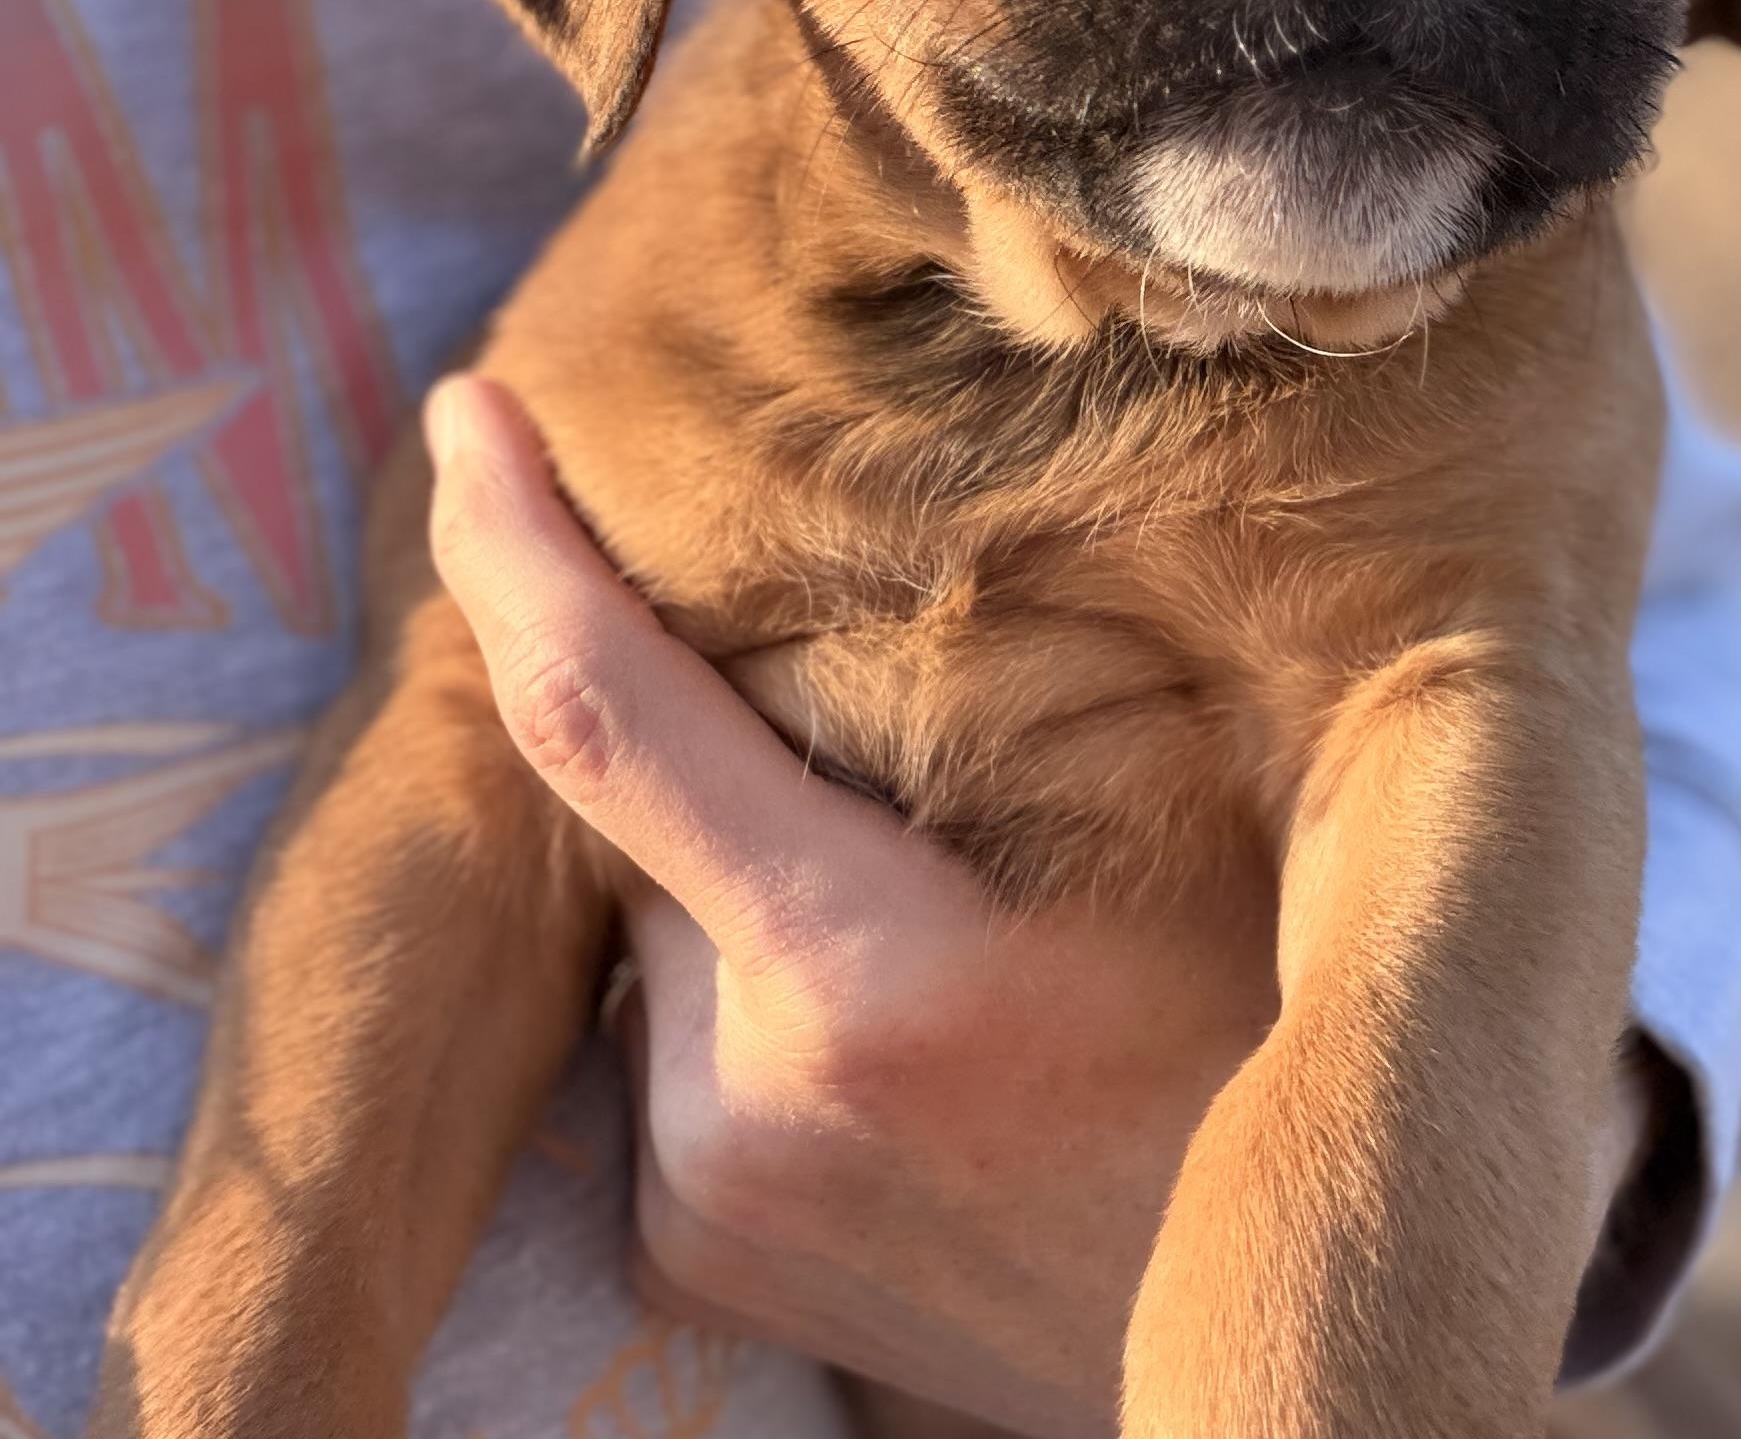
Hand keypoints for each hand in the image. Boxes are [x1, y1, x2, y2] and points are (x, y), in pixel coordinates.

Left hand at [424, 373, 1657, 1433]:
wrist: (1236, 1346)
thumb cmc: (1251, 1060)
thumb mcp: (1179, 854)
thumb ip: (1043, 710)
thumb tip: (921, 524)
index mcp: (863, 979)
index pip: (613, 724)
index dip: (521, 552)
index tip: (471, 411)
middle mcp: (739, 1100)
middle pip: (656, 822)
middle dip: (732, 749)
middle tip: (890, 764)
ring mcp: (704, 1196)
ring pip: (669, 929)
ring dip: (750, 878)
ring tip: (943, 936)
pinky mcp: (693, 1256)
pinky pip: (679, 1037)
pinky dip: (747, 981)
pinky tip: (899, 1027)